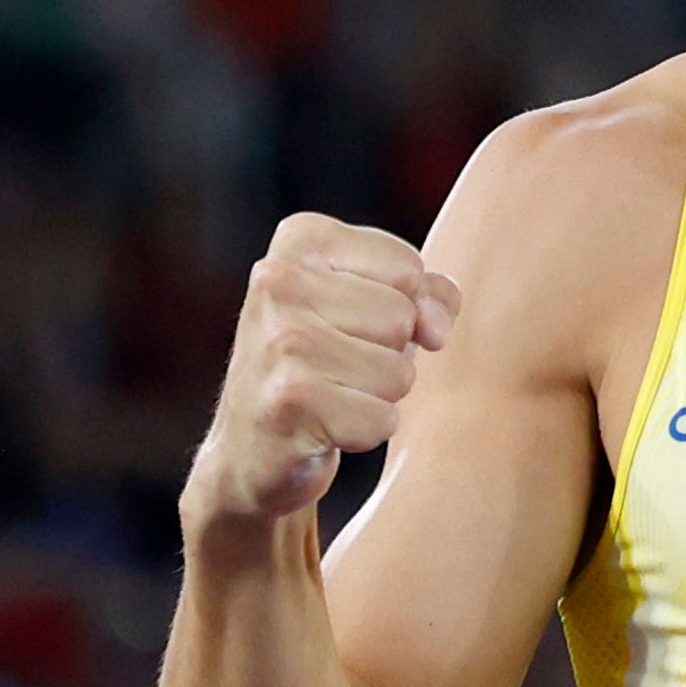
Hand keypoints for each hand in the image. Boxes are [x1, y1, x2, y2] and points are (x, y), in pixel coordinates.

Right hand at [185, 212, 462, 539]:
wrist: (249, 447)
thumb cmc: (323, 364)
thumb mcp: (371, 306)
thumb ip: (424, 293)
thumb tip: (436, 326)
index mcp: (301, 240)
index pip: (408, 269)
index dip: (404, 307)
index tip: (355, 326)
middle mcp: (279, 279)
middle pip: (403, 319)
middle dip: (389, 355)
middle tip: (338, 367)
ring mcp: (280, 340)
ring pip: (398, 372)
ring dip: (378, 396)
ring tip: (331, 395)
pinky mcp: (289, 400)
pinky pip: (381, 420)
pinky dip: (363, 432)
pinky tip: (322, 426)